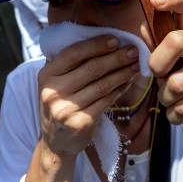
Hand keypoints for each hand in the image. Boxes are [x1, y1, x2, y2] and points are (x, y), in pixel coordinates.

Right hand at [37, 36, 140, 157]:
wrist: (55, 142)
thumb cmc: (61, 103)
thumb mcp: (56, 82)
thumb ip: (71, 63)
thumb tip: (104, 40)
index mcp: (46, 75)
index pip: (74, 53)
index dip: (96, 45)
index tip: (116, 39)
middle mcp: (53, 91)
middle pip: (92, 69)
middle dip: (116, 57)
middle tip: (133, 50)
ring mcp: (66, 109)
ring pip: (102, 85)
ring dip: (123, 73)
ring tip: (135, 64)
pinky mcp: (81, 123)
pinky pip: (106, 101)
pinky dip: (120, 89)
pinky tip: (128, 82)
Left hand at [143, 0, 182, 149]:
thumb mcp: (170, 69)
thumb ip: (157, 50)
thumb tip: (143, 25)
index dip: (171, 0)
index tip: (154, 0)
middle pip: (175, 41)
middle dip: (159, 66)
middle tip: (163, 78)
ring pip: (174, 85)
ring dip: (167, 100)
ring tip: (178, 100)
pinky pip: (181, 107)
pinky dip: (175, 115)